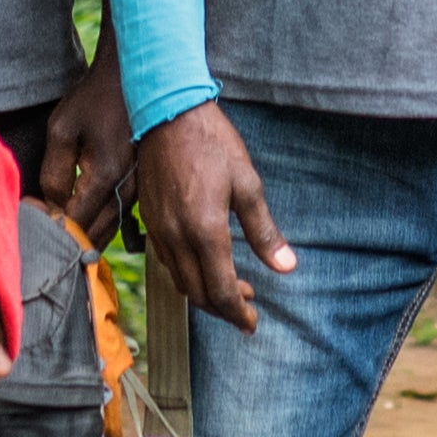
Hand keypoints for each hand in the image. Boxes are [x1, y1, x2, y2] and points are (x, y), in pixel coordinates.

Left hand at [22, 78, 139, 241]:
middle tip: (41, 224)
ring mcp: (137, 191)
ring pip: (107, 230)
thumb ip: (54, 174)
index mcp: (106, 176)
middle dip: (66, 237)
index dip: (50, 225)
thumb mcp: (61, 130)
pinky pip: (116, 218)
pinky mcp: (139, 188)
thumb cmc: (93, 100)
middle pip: (94, 235)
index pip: (75, 223)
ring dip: (82, 233)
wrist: (130, 80)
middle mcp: (127, 189)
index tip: (31, 212)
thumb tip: (54, 208)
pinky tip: (77, 213)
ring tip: (56, 220)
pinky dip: (96, 223)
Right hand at [136, 105, 293, 330]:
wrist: (168, 112)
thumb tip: (286, 266)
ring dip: (204, 293)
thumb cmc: (212, 143)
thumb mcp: (248, 184)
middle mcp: (177, 237)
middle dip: (223, 308)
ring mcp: (159, 229)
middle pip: (198, 293)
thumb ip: (264, 232)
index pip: (221, 290)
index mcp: (205, 231)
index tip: (252, 323)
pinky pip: (166, 262)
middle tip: (246, 308)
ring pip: (179, 280)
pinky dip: (187, 274)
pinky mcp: (149, 219)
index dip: (238, 313)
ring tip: (230, 288)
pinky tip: (204, 264)